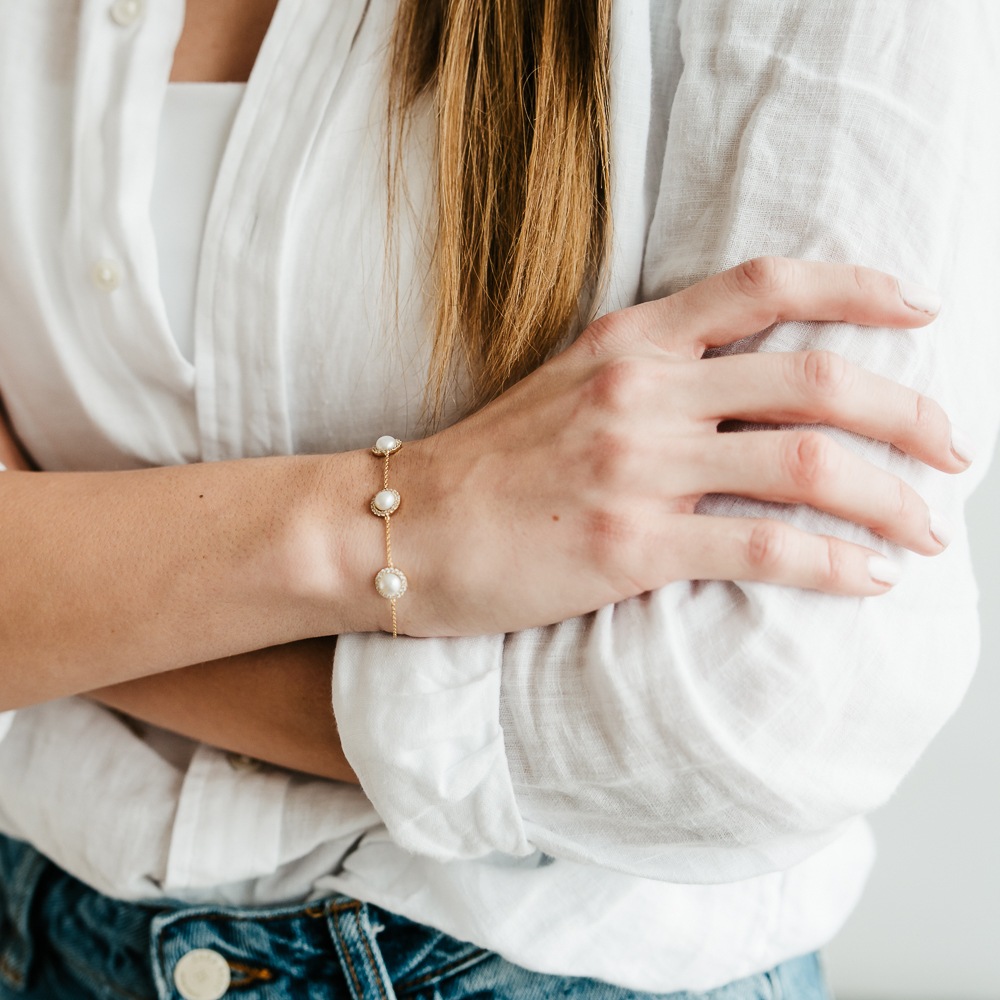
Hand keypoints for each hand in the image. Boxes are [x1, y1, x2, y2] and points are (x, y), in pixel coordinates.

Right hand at [393, 258, 966, 636]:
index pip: (764, 285)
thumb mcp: (568, 383)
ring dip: (888, 497)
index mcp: (629, 339)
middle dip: (907, 411)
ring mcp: (635, 465)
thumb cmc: (485, 464)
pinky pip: (762, 549)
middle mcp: (641, 388)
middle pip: (813, 377)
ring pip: (805, 462)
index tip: (920, 309)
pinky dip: (831, 565)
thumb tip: (739, 387)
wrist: (400, 524)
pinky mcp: (627, 545)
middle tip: (952, 448)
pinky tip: (868, 581)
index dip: (858, 288)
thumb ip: (650, 369)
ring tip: (924, 530)